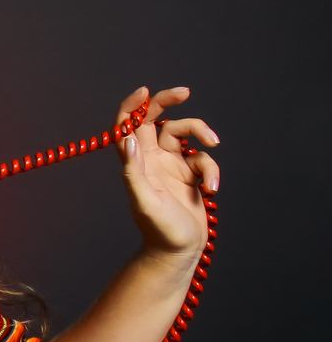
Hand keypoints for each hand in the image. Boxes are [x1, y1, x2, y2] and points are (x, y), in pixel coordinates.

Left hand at [114, 86, 218, 261]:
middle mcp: (151, 159)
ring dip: (201, 133)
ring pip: (185, 132)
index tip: (146, 90)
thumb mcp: (144, 201)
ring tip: (213, 145)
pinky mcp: (190, 174)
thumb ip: (135, 171)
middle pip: (156, 118)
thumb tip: (128, 140)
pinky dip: (211, 169)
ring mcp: (171, 165)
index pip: (127, 126)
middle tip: (184, 91)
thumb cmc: (159, 230)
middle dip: (168, 101)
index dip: (133, 106)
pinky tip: (210, 189)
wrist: (179, 250)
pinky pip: (202, 158)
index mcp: (135, 162)